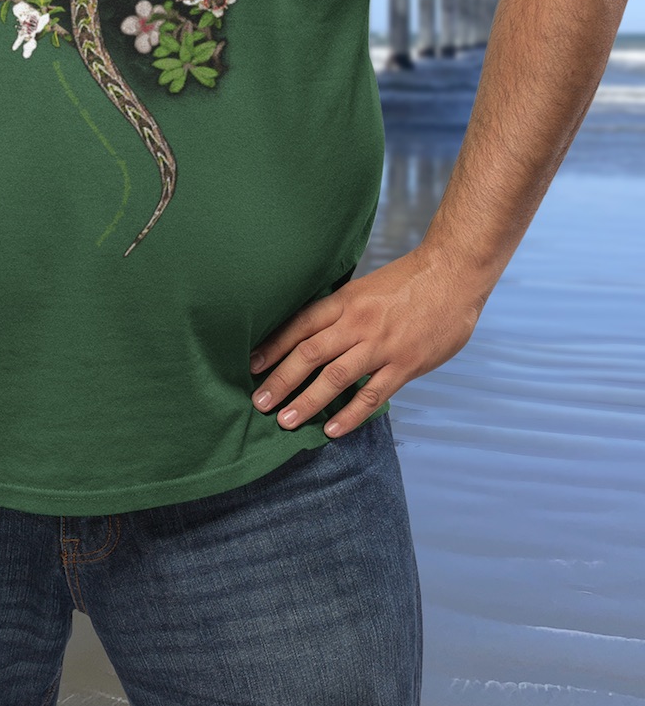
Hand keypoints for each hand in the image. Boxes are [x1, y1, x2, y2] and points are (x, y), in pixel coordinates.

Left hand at [248, 247, 485, 438]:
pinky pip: (372, 395)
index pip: (300, 325)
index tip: (252, 365)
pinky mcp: (405, 365)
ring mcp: (381, 345)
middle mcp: (357, 323)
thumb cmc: (409, 281)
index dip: (273, 346)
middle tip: (259, 402)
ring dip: (307, 401)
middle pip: (309, 354)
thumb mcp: (366, 287)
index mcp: (345, 301)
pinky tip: (331, 430)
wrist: (454, 274)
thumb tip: (313, 332)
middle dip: (280, 380)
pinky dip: (350, 414)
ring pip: (335, 377)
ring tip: (285, 421)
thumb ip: (343, 310)